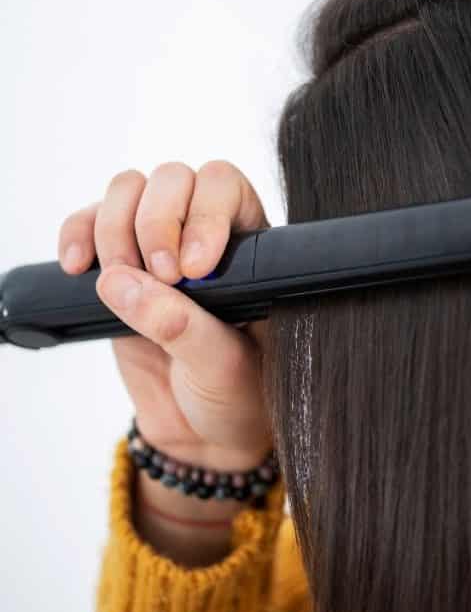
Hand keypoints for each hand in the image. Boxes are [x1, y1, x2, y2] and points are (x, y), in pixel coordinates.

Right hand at [58, 160, 273, 472]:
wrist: (206, 433)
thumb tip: (121, 282)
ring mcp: (160, 246)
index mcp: (252, 249)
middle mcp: (208, 234)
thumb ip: (180, 325)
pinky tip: (77, 268)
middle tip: (161, 277)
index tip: (195, 269)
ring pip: (130, 190)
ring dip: (115, 228)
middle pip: (175, 179)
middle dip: (157, 220)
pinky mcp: (119, 267)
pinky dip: (77, 235)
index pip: (227, 188)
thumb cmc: (238, 394)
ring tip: (122, 283)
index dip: (206, 213)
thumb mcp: (224, 366)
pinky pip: (89, 224)